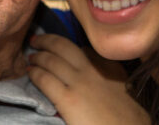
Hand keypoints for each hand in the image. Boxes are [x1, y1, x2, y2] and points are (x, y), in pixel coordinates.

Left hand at [28, 34, 150, 124]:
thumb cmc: (129, 118)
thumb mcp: (125, 88)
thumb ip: (110, 73)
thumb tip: (92, 61)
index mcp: (109, 66)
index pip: (84, 49)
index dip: (67, 45)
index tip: (57, 46)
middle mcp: (93, 69)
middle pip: (63, 46)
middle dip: (47, 40)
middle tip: (36, 41)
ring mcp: (79, 83)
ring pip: (51, 60)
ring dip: (38, 56)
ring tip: (31, 57)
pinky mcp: (68, 99)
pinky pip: (45, 79)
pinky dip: (35, 73)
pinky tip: (30, 74)